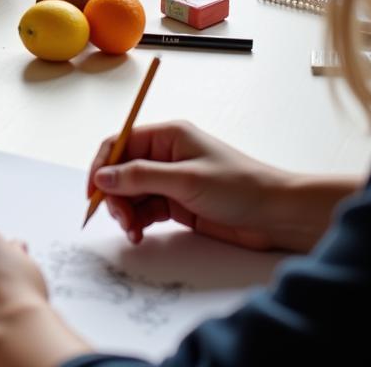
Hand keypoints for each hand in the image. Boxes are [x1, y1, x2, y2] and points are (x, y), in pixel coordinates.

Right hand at [89, 120, 311, 251]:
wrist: (278, 216)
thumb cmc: (239, 187)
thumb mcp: (185, 180)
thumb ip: (140, 177)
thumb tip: (102, 177)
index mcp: (167, 136)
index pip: (119, 143)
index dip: (101, 165)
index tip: (92, 191)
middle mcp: (164, 155)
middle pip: (121, 170)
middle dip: (114, 194)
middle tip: (118, 218)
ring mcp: (170, 180)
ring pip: (131, 193)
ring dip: (125, 211)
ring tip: (132, 230)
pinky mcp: (177, 204)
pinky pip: (145, 210)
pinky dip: (137, 221)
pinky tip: (139, 234)